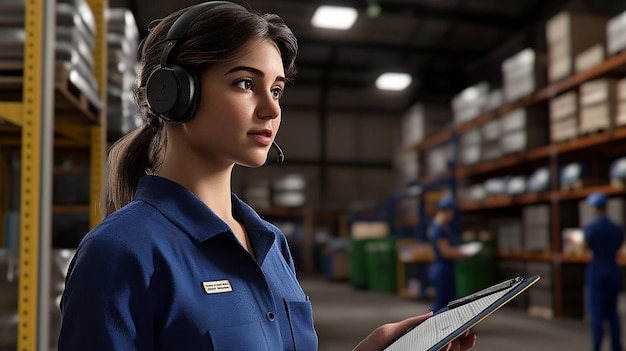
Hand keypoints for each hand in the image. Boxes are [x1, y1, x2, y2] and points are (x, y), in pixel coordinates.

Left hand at [352, 312, 475, 350]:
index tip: (468, 324)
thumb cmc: (372, 349)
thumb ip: (410, 324)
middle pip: (449, 349)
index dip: (456, 333)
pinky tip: (447, 345)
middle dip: (462, 340)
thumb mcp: (388, 333)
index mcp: (417, 344)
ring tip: (460, 337)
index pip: (441, 339)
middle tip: (470, 330)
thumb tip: (432, 315)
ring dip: (456, 347)